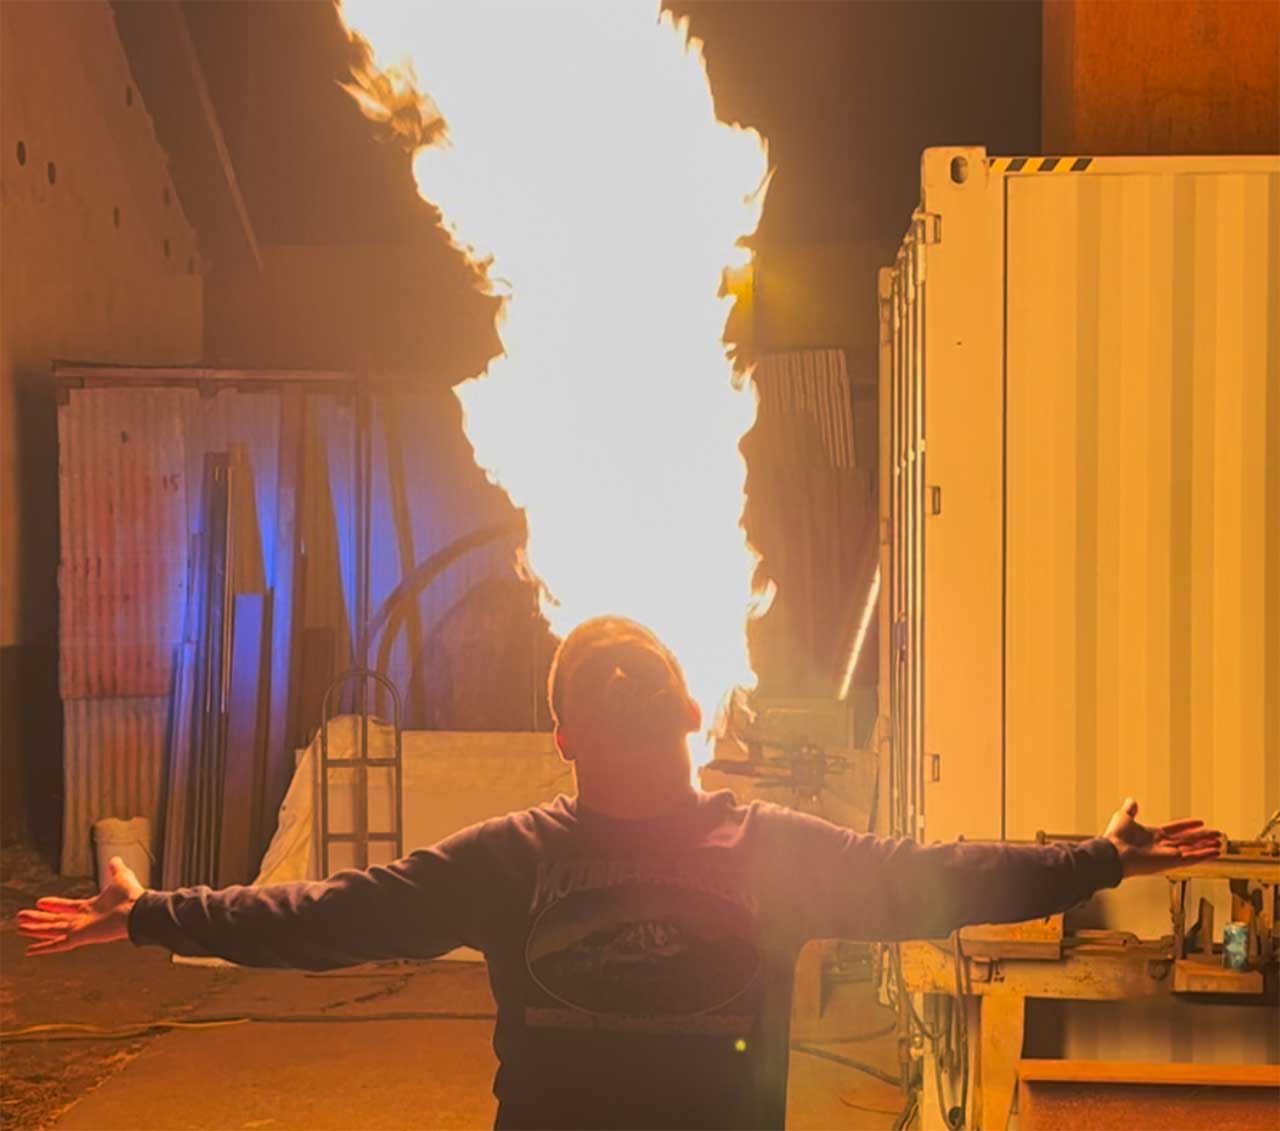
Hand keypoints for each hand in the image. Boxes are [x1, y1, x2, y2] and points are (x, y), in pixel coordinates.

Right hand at [17, 856, 144, 955]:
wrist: (138, 910)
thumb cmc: (132, 895)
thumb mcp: (121, 876)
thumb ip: (115, 869)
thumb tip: (115, 859)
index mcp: (91, 908)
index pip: (67, 906)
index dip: (54, 904)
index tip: (40, 901)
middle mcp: (83, 920)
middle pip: (55, 920)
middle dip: (38, 918)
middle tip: (21, 917)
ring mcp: (80, 930)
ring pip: (52, 930)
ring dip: (35, 929)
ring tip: (19, 927)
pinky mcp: (80, 938)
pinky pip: (57, 944)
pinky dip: (44, 947)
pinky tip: (30, 950)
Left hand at [1103, 798, 1222, 878]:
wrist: (1114, 853)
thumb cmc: (1116, 838)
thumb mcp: (1124, 817)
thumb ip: (1130, 810)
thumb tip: (1131, 800)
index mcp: (1152, 835)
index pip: (1175, 829)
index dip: (1187, 825)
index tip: (1199, 822)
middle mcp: (1162, 845)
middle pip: (1188, 840)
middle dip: (1203, 837)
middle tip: (1217, 834)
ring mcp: (1168, 854)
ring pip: (1193, 849)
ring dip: (1207, 845)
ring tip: (1220, 842)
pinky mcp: (1172, 861)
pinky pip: (1193, 858)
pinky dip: (1205, 855)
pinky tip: (1216, 852)